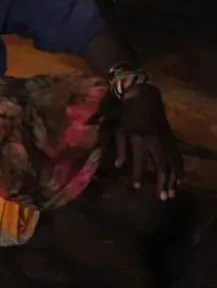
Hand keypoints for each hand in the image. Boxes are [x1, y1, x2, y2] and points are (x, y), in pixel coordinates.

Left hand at [114, 84, 183, 199]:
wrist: (146, 100)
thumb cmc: (129, 117)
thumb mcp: (120, 131)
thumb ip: (120, 149)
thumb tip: (118, 166)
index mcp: (139, 139)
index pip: (139, 162)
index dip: (137, 175)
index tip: (136, 188)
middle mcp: (155, 143)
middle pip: (161, 166)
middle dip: (162, 183)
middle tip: (163, 198)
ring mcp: (166, 142)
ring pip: (172, 164)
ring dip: (173, 180)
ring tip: (172, 194)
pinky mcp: (172, 141)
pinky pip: (178, 158)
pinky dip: (179, 169)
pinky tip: (179, 179)